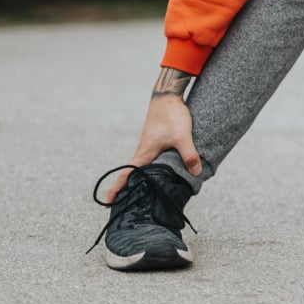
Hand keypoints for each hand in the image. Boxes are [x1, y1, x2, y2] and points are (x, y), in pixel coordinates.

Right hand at [103, 72, 201, 201]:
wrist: (168, 97)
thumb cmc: (171, 116)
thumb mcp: (182, 137)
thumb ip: (189, 155)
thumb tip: (196, 173)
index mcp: (143, 154)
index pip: (125, 176)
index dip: (115, 191)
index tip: (107, 204)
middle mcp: (142, 152)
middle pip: (129, 175)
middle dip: (125, 190)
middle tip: (122, 207)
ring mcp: (147, 147)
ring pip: (139, 168)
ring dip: (137, 180)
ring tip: (139, 194)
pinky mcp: (154, 142)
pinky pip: (147, 161)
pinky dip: (147, 170)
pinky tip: (156, 174)